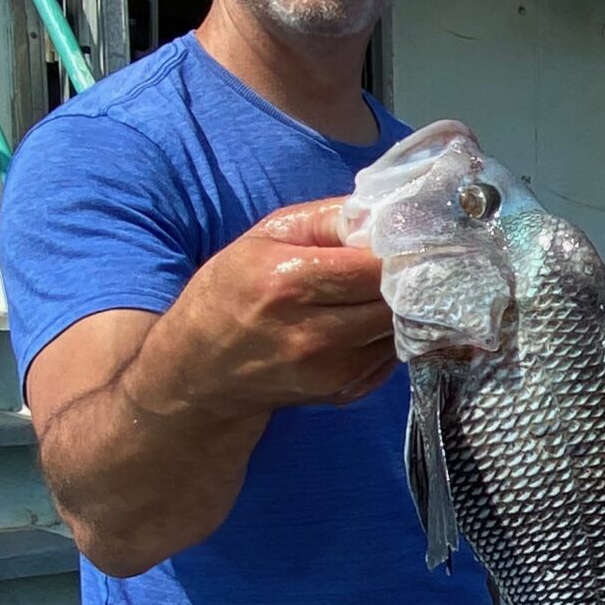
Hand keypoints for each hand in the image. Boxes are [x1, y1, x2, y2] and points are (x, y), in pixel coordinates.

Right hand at [142, 197, 398, 415]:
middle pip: (394, 301)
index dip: (398, 250)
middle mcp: (313, 333)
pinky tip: (365, 322)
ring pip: (398, 330)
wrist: (200, 369)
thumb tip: (384, 211)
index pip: (376, 266)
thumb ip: (328, 218)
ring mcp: (331, 371)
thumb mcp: (265, 236)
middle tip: (402, 263)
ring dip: (398, 309)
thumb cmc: (230, 291)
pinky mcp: (344, 393)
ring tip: (380, 292)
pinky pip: (390, 357)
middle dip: (404, 279)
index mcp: (289, 282)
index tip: (404, 238)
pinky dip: (387, 336)